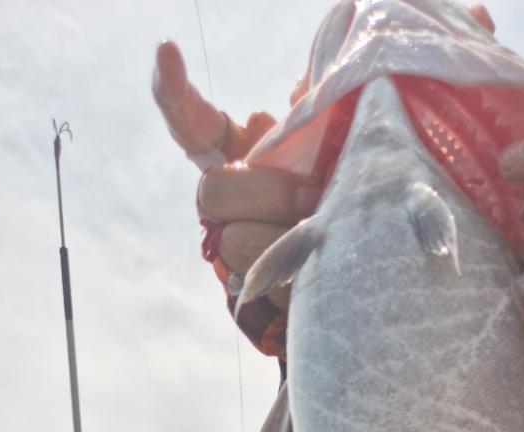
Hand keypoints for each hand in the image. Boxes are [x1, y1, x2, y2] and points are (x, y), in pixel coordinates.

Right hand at [153, 40, 318, 346]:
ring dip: (287, 237)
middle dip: (269, 193)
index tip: (167, 49)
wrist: (355, 273)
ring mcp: (232, 247)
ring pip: (237, 241)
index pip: (192, 123)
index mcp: (238, 161)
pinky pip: (265, 281)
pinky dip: (298, 269)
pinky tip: (320, 262)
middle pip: (215, 191)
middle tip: (315, 196)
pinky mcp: (253, 289)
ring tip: (326, 231)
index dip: (175, 90)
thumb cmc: (341, 199)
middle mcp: (224, 204)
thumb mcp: (332, 157)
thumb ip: (315, 122)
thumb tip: (302, 92)